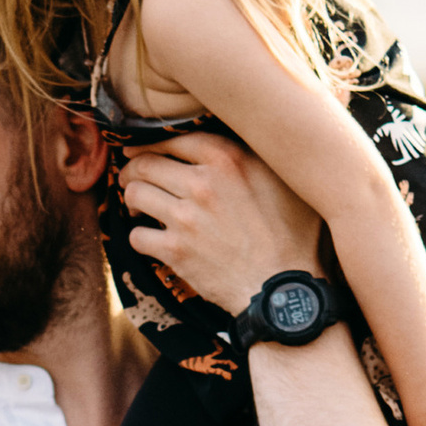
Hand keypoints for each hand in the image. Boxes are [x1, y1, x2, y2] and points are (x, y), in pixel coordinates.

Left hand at [115, 129, 322, 319]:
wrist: (284, 287)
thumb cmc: (293, 234)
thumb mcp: (283, 180)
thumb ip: (254, 155)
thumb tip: (236, 140)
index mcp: (228, 158)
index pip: (173, 138)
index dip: (152, 143)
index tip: (142, 149)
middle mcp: (202, 183)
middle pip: (145, 163)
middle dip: (133, 168)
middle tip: (132, 177)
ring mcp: (185, 217)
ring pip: (134, 194)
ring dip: (132, 199)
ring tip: (138, 206)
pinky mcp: (175, 251)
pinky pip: (136, 235)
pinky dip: (139, 236)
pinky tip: (150, 238)